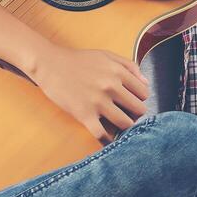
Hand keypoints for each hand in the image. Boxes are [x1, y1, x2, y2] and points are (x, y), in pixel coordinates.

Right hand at [30, 43, 149, 144]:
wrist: (50, 65)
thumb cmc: (79, 60)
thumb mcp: (107, 56)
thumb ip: (130, 66)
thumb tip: (146, 83)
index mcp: (118, 72)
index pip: (144, 93)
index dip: (140, 99)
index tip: (133, 102)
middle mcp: (111, 87)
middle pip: (138, 109)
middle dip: (135, 114)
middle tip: (128, 115)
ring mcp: (98, 102)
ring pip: (125, 123)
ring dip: (124, 126)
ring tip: (119, 125)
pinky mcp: (84, 114)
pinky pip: (102, 134)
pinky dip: (107, 140)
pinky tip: (107, 140)